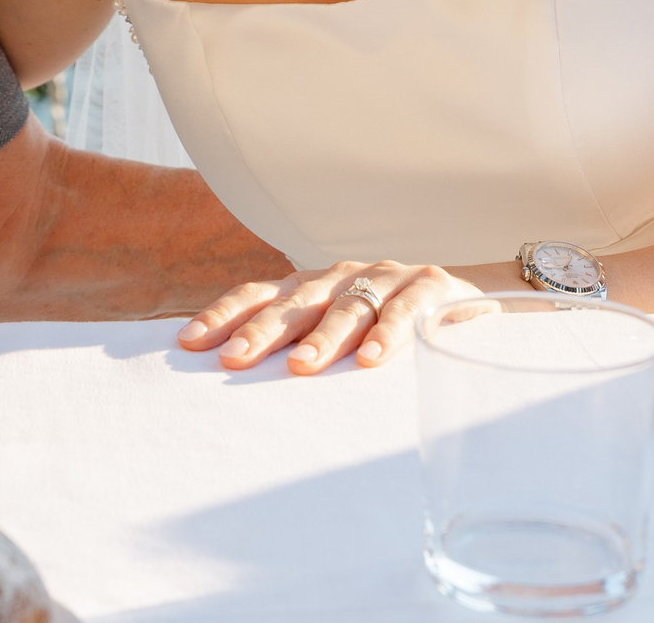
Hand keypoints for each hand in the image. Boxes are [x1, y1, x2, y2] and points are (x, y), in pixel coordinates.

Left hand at [176, 260, 478, 374]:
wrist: (465, 293)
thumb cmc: (385, 322)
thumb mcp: (336, 329)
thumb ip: (297, 343)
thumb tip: (233, 376)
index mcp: (311, 286)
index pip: (258, 294)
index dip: (223, 314)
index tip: (188, 343)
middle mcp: (340, 276)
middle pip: (295, 303)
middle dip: (261, 331)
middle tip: (234, 360)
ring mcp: (384, 278)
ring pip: (347, 307)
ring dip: (323, 338)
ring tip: (300, 367)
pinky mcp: (428, 287)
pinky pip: (404, 311)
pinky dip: (388, 334)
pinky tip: (372, 360)